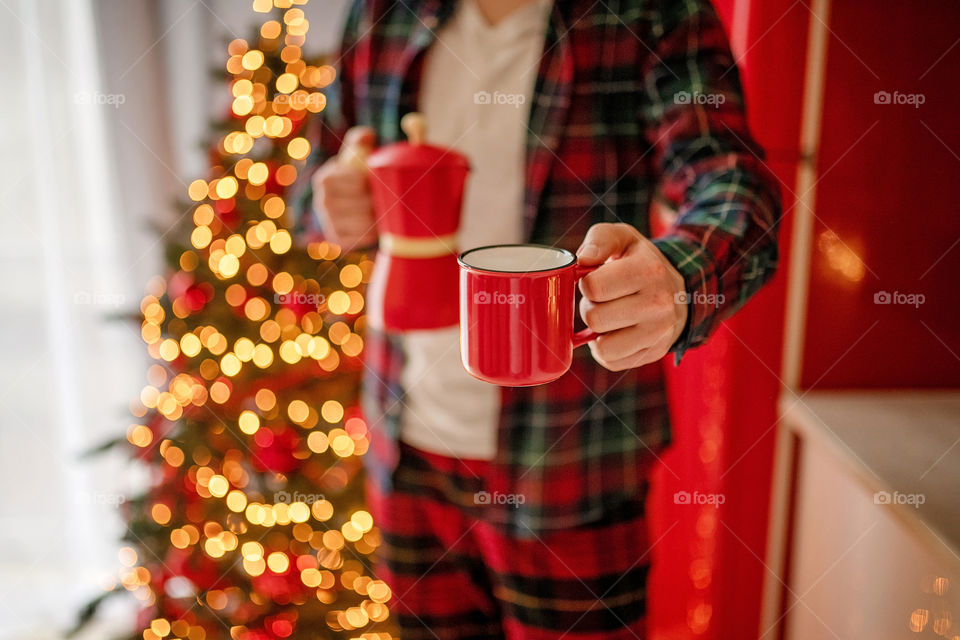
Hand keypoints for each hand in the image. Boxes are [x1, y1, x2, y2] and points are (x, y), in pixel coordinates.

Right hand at [311, 126, 376, 251]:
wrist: (354, 203)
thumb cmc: (360, 174)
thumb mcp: (358, 154)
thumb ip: (361, 140)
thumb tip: (367, 135)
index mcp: (325, 179)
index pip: (358, 182)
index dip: (375, 183)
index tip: (383, 181)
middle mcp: (321, 201)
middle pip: (362, 204)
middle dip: (379, 201)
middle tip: (392, 198)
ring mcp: (327, 222)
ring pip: (363, 222)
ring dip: (379, 217)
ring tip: (387, 211)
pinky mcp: (336, 239)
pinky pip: (361, 238)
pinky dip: (373, 233)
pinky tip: (379, 226)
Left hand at [576, 223, 687, 370]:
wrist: (679, 291)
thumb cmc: (641, 263)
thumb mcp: (624, 239)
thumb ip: (600, 239)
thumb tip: (583, 259)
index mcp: (649, 270)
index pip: (594, 287)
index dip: (586, 284)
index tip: (596, 280)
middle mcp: (658, 304)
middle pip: (594, 318)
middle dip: (590, 307)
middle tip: (602, 300)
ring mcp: (658, 333)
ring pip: (602, 346)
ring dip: (597, 332)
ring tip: (609, 316)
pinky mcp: (653, 353)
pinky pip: (610, 361)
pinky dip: (606, 348)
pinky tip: (616, 332)